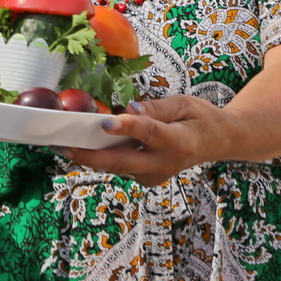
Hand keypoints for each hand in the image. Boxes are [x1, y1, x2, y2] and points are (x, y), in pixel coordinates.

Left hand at [56, 96, 229, 186]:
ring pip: (116, 167)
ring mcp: (155, 175)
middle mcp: (165, 164)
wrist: (218, 142)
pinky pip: (119, 167)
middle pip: (122, 162)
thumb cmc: (201, 118)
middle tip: (63, 145)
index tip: (104, 122)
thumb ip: (156, 108)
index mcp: (179, 142)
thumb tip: (129, 109)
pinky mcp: (146, 178)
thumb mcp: (184, 103)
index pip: (149, 133)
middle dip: (89, 156)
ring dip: (89, 158)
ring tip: (62, 144)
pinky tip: (81, 145)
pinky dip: (100, 157)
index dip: (126, 127)